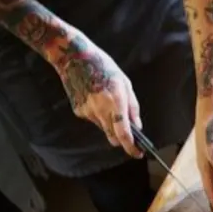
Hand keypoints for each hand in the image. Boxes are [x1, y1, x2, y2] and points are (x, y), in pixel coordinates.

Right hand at [50, 34, 142, 156]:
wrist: (74, 58)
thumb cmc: (104, 67)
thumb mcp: (125, 84)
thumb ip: (132, 107)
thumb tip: (138, 127)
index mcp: (116, 102)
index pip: (124, 133)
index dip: (131, 147)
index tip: (137, 153)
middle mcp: (101, 110)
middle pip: (113, 137)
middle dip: (122, 139)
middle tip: (129, 134)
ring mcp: (88, 112)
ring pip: (104, 128)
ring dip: (110, 124)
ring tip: (108, 103)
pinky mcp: (79, 111)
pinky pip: (94, 120)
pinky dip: (99, 115)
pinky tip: (96, 99)